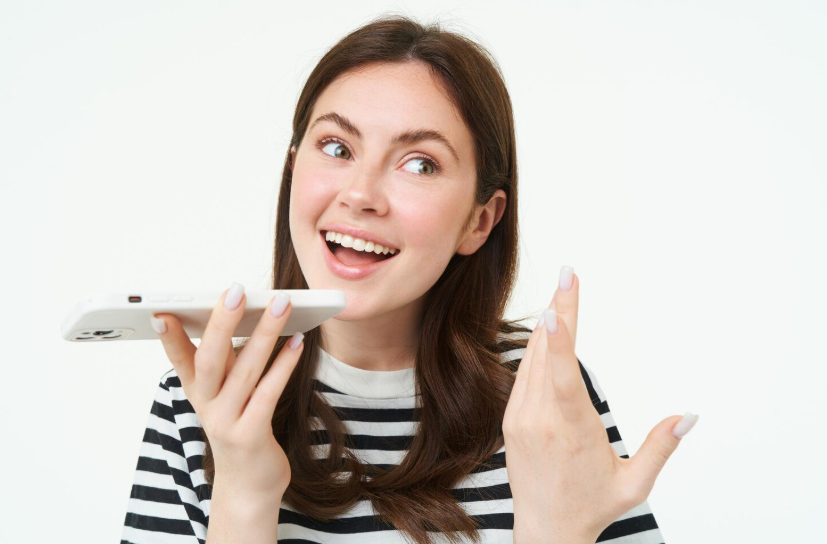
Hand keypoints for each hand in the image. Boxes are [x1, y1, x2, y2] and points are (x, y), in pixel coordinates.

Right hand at [150, 282, 303, 498]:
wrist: (249, 487)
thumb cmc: (241, 429)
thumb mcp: (227, 396)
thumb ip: (230, 362)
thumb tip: (243, 316)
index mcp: (198, 392)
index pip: (179, 359)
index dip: (170, 337)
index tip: (161, 311)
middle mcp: (207, 406)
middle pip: (211, 358)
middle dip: (222, 322)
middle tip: (236, 290)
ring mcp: (227, 422)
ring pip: (245, 370)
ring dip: (265, 333)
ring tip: (280, 303)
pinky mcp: (251, 436)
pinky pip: (268, 393)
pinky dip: (284, 365)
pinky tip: (298, 343)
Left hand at [502, 266, 697, 542]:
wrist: (545, 530)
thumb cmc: (592, 506)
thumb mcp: (634, 484)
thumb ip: (661, 448)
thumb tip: (689, 415)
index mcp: (570, 432)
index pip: (561, 376)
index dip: (559, 337)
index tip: (554, 304)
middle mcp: (539, 421)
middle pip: (546, 355)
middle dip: (559, 311)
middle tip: (568, 273)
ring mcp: (520, 419)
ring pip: (531, 360)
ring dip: (547, 326)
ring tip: (561, 291)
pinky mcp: (511, 420)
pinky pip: (522, 375)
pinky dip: (536, 349)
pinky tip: (546, 329)